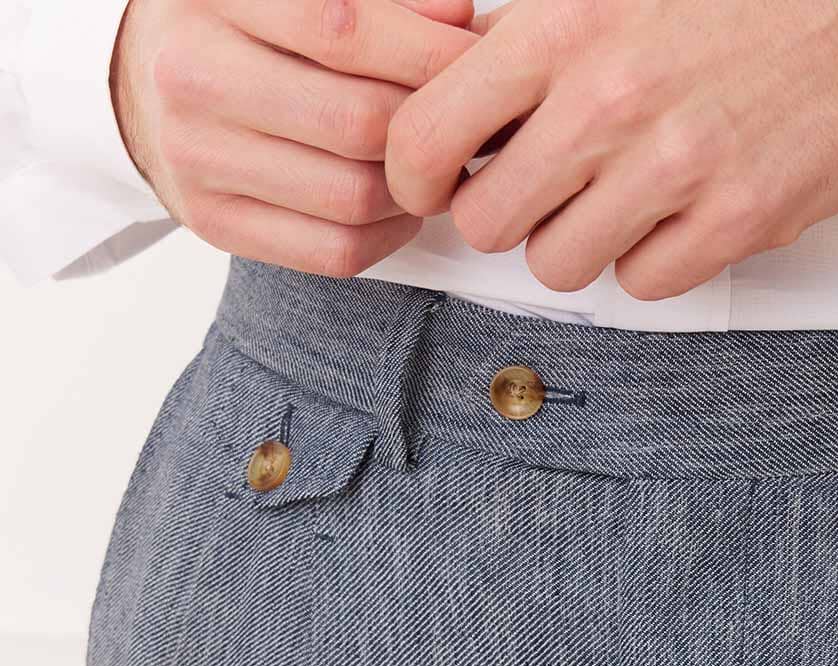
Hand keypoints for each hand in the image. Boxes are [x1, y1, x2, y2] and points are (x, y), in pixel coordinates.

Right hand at [110, 0, 480, 276]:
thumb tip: (458, 18)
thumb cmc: (237, 28)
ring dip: (412, 189)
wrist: (143, 85)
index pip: (342, 28)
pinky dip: (388, 235)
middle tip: (457, 124)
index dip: (427, 53)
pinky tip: (393, 205)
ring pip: (355, 196)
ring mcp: (197, 157)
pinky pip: (336, 250)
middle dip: (426, 129)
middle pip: (359, 122)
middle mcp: (193, 76)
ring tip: (423, 164)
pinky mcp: (214, 222)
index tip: (474, 62)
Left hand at [384, 0, 837, 298]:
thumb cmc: (737, 1)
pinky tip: (674, 216)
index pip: (427, 136)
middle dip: (506, 217)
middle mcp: (610, 100)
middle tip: (540, 194)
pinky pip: (645, 283)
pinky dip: (650, 261)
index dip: (416, 175)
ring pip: (561, 266)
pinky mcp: (736, 219)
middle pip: (490, 224)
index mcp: (563, 26)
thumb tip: (450, 93)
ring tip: (615, 202)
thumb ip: (530, 37)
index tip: (436, 183)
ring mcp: (676, 168)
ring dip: (578, 245)